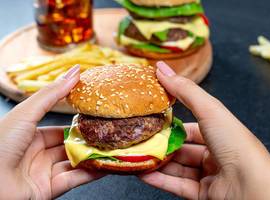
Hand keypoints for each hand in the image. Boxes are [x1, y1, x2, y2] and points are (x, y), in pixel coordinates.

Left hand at [0, 65, 104, 198]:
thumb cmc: (0, 143)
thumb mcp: (27, 113)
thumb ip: (52, 94)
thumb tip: (74, 72)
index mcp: (28, 136)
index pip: (57, 130)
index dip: (75, 124)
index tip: (94, 117)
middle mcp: (37, 154)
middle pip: (68, 146)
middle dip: (87, 141)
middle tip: (106, 133)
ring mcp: (43, 172)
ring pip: (74, 163)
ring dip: (92, 156)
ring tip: (111, 148)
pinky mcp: (48, 189)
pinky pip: (73, 180)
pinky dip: (90, 174)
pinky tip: (105, 165)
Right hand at [139, 61, 269, 199]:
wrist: (250, 188)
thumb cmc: (235, 144)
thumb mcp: (208, 110)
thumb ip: (184, 90)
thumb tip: (162, 68)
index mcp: (220, 133)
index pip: (191, 127)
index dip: (172, 124)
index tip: (152, 119)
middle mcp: (215, 153)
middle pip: (182, 148)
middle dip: (161, 145)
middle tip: (141, 140)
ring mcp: (210, 175)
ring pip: (178, 167)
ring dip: (158, 163)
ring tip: (137, 157)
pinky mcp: (204, 194)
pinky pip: (178, 185)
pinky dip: (160, 180)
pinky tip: (144, 174)